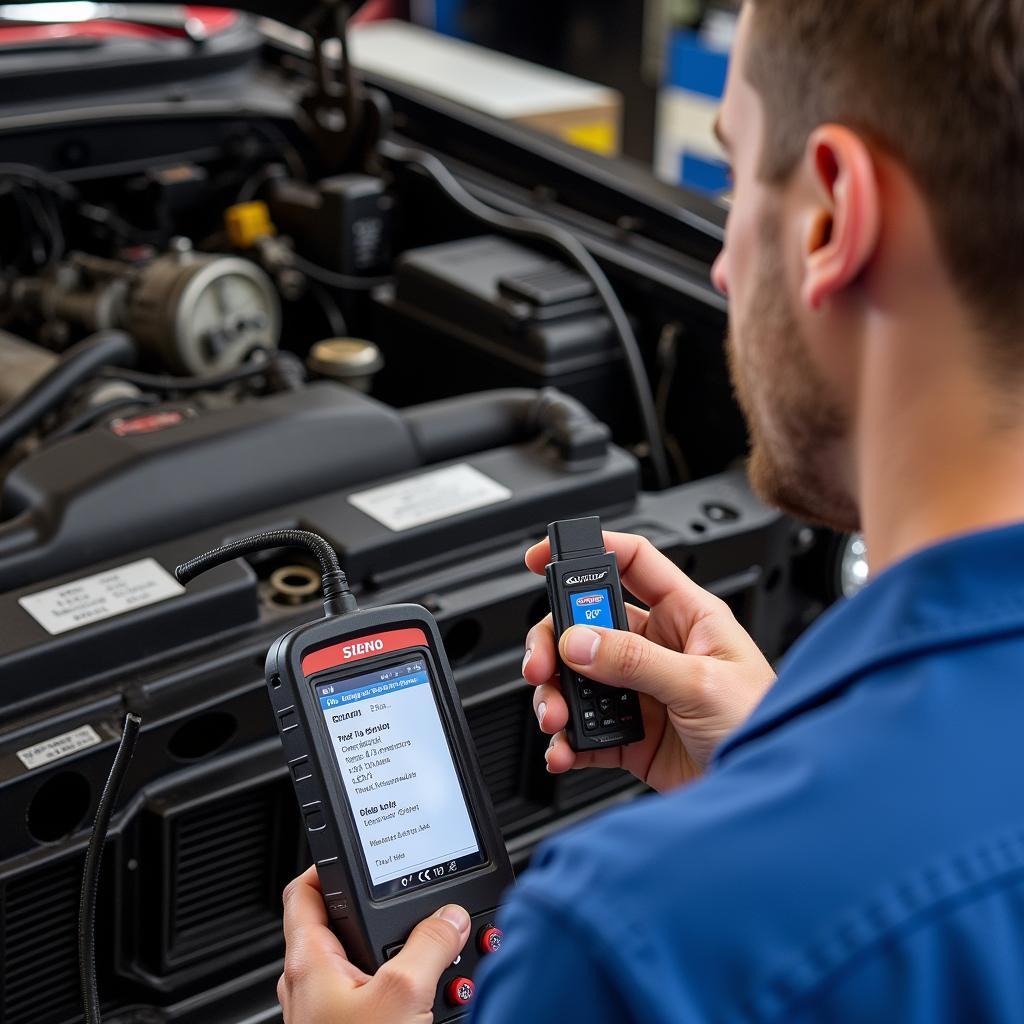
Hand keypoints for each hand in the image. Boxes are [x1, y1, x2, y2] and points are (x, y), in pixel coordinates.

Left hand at [278, 866, 469, 1022]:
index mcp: (309, 962)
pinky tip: (427, 991)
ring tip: (430, 947)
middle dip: (383, 910)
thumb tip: (450, 917)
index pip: (305, 889)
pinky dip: (401, 983)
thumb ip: (430, 945)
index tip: (360, 849)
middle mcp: (311, 984)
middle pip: (342, 923)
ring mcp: (328, 1009)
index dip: (329, 862)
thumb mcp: (404, 993)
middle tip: (412, 899)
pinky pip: (373, 990)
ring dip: (398, 950)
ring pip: (362, 960)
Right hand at [523, 531, 775, 791]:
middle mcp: (659, 648)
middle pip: (586, 624)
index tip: (542, 557)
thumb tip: (580, 640)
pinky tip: (565, 749)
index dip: (588, 551)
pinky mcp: (632, 735)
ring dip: (556, 695)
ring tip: (556, 717)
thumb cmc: (765, 725)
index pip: (631, 563)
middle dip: (554, 642)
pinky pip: (584, 730)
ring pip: (577, 679)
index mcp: (686, 616)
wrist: (768, 792)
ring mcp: (642, 691)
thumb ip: (637, 660)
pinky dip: (567, 740)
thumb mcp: (702, 683)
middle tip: (541, 665)